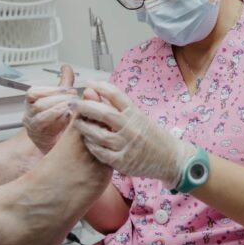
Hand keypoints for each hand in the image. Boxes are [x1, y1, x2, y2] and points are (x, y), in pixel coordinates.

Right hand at [23, 64, 78, 154]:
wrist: (59, 144)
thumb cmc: (58, 121)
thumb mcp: (61, 99)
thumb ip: (64, 84)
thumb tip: (66, 68)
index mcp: (32, 103)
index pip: (34, 92)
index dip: (50, 89)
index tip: (67, 89)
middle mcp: (30, 114)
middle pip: (38, 102)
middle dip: (57, 98)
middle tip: (73, 97)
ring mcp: (33, 126)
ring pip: (40, 113)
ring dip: (58, 107)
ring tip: (72, 105)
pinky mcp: (38, 137)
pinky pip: (44, 125)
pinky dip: (56, 118)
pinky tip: (67, 115)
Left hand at [71, 81, 193, 188]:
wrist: (171, 159)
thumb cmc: (153, 136)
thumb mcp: (140, 118)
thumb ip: (121, 108)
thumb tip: (100, 93)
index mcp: (135, 113)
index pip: (116, 94)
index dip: (100, 86)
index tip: (88, 82)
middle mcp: (131, 128)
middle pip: (104, 113)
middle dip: (85, 107)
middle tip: (72, 103)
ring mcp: (127, 145)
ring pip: (99, 135)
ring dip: (85, 128)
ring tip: (76, 122)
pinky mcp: (123, 161)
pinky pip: (102, 153)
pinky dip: (92, 146)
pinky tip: (87, 141)